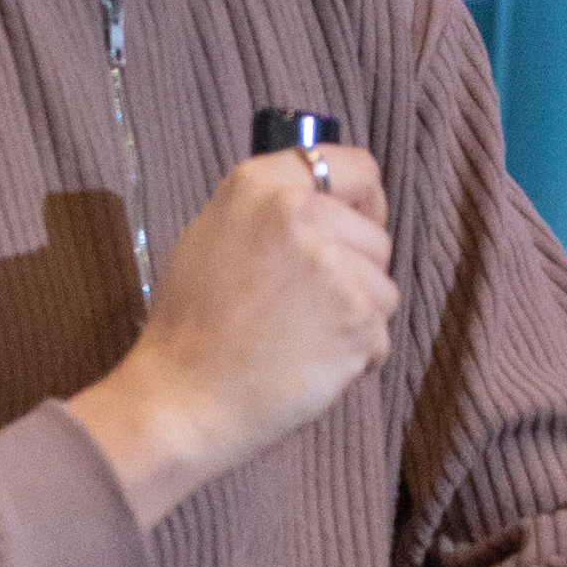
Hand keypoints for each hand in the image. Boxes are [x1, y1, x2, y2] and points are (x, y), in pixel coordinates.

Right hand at [64, 144, 397, 524]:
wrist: (183, 399)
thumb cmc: (192, 326)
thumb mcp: (212, 235)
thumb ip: (269, 210)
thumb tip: (324, 201)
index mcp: (261, 185)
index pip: (355, 168)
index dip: (363, 202)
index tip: (355, 225)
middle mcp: (301, 212)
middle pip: (375, 236)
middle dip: (355, 273)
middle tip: (305, 306)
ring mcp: (333, 265)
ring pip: (383, 288)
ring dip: (357, 318)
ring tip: (301, 338)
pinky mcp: (357, 316)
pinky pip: (381, 334)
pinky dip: (357, 356)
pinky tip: (309, 364)